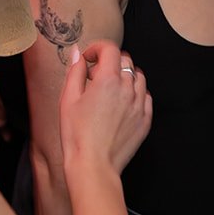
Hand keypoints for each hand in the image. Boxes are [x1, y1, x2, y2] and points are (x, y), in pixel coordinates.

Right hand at [60, 41, 151, 172]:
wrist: (93, 165)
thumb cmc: (77, 134)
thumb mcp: (68, 99)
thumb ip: (75, 71)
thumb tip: (78, 53)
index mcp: (107, 80)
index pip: (110, 49)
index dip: (97, 48)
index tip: (89, 58)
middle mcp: (127, 89)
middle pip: (125, 60)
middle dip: (109, 62)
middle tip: (94, 76)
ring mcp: (139, 105)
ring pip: (138, 77)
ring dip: (124, 76)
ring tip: (109, 90)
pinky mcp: (145, 120)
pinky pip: (145, 96)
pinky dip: (135, 94)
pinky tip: (121, 104)